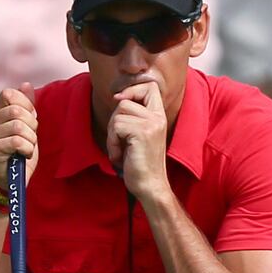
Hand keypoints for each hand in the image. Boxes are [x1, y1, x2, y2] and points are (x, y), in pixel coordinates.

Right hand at [0, 82, 38, 191]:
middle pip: (15, 110)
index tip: (31, 120)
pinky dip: (27, 149)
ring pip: (18, 126)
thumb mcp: (27, 127)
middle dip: (31, 124)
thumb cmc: (20, 154)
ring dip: (30, 139)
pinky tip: (24, 155)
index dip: (25, 104)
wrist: (13, 182)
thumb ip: (26, 107)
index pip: (9, 94)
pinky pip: (16, 141)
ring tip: (27, 148)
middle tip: (30, 138)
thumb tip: (26, 84)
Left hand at [107, 81, 169, 203]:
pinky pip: (116, 127)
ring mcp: (151, 124)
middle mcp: (158, 118)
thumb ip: (133, 118)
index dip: (132, 90)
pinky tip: (119, 156)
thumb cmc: (140, 166)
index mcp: (159, 117)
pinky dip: (112, 143)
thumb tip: (118, 98)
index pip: (150, 87)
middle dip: (114, 121)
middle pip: (125, 101)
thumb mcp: (138, 136)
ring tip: (120, 151)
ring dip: (112, 135)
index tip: (120, 101)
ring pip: (118, 114)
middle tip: (118, 141)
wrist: (150, 186)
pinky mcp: (142, 132)